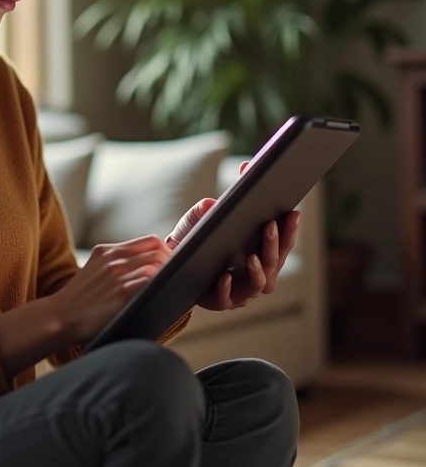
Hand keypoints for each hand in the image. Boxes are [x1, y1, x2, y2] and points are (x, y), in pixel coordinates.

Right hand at [49, 235, 172, 344]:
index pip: (150, 241)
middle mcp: (113, 259)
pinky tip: (164, 296)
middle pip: (157, 251)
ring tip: (174, 287)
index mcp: (107, 250)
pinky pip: (150, 283)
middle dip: (173, 263)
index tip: (173, 263)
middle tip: (179, 276)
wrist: (59, 316)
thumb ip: (116, 262)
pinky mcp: (121, 294)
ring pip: (157, 266)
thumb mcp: (94, 269)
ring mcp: (117, 275)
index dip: (167, 250)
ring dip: (169, 276)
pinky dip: (161, 287)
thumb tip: (149, 266)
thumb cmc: (80, 298)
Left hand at [166, 161, 300, 310]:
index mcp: (261, 254)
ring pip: (259, 284)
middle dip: (274, 244)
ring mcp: (241, 291)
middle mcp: (257, 274)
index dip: (290, 228)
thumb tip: (246, 165)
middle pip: (275, 262)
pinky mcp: (219, 301)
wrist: (173, 261)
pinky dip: (227, 288)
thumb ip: (233, 189)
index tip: (293, 211)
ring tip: (251, 257)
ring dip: (259, 270)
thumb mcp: (212, 210)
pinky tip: (224, 276)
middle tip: (269, 224)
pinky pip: (227, 299)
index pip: (283, 242)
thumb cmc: (200, 236)